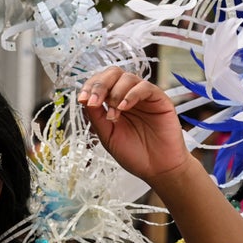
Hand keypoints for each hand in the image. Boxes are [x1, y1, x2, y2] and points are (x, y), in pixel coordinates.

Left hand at [78, 67, 191, 181]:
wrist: (158, 169)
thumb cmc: (135, 154)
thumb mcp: (107, 136)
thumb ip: (96, 117)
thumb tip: (84, 99)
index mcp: (114, 102)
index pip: (100, 83)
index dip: (89, 86)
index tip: (82, 99)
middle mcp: (129, 96)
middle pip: (112, 73)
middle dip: (99, 85)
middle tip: (94, 101)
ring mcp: (144, 97)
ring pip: (127, 77)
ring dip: (115, 93)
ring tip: (114, 114)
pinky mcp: (160, 99)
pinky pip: (145, 87)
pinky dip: (131, 95)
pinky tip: (124, 108)